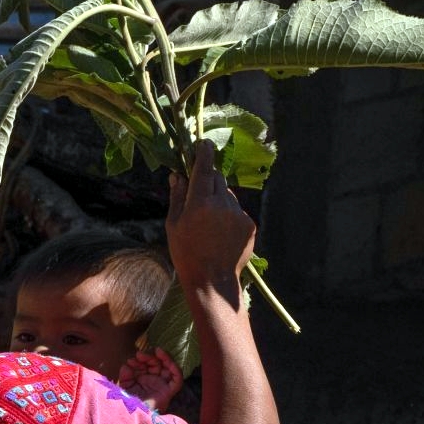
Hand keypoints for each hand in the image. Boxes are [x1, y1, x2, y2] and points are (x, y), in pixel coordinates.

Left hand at [117, 348, 182, 411]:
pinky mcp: (169, 392)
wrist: (131, 419)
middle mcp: (153, 382)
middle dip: (148, 357)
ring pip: (168, 368)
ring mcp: (162, 386)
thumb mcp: (124, 387)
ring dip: (163, 358)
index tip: (130, 361)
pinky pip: (177, 378)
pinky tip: (167, 361)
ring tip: (156, 350)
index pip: (144, 366)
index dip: (139, 361)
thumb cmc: (126, 404)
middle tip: (139, 355)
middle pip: (156, 364)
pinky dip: (175, 368)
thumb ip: (125, 375)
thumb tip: (126, 365)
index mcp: (143, 381)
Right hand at [166, 140, 255, 301]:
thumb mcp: (173, 225)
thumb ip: (177, 197)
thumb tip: (177, 175)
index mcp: (200, 204)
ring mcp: (239, 214)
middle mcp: (222, 204)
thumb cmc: (186, 253)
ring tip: (209, 221)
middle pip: (218, 178)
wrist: (212, 280)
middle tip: (199, 190)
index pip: (203, 170)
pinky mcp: (249, 224)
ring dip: (219, 198)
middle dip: (209, 178)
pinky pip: (237, 210)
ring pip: (228, 195)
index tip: (203, 143)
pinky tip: (220, 232)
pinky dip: (229, 214)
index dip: (203, 154)